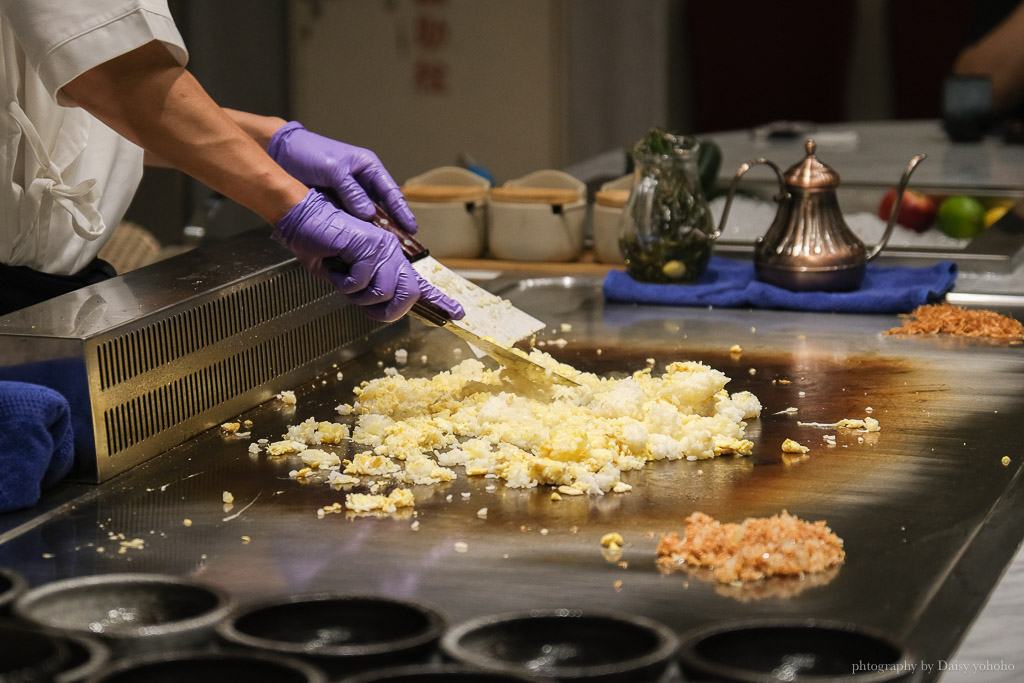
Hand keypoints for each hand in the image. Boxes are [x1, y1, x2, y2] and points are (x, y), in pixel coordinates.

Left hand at [267, 121, 417, 232]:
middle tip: (400, 245)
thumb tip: (368, 214)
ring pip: (368, 216)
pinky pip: (351, 220)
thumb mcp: (333, 170)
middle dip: (392, 226)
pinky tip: (360, 243)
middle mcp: (362, 182)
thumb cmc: (309, 153)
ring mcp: (350, 195)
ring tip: (382, 249)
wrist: (282, 153)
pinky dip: (356, 231)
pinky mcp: (336, 204)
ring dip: (374, 231)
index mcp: (368, 167)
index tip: (411, 228)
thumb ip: (351, 192)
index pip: (391, 192)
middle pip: (383, 207)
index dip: (402, 211)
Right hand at [274, 190, 463, 322]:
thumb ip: (367, 291)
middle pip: (408, 296)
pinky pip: (362, 284)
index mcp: (388, 258)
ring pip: (385, 294)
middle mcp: (391, 250)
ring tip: (344, 277)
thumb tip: (383, 309)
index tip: (455, 313)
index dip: (439, 301)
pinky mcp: (369, 244)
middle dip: (384, 310)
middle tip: (363, 302)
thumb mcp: (346, 275)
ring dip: (357, 295)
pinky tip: (337, 266)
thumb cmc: (317, 243)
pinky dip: (344, 283)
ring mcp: (382, 246)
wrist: (299, 217)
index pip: (419, 283)